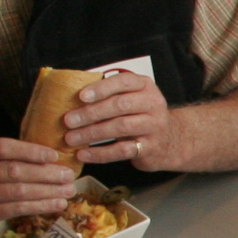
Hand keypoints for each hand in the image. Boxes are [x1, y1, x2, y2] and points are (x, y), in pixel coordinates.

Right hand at [0, 137, 76, 237]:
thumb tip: (44, 157)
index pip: (4, 147)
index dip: (32, 151)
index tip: (54, 155)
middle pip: (15, 169)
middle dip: (47, 173)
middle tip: (69, 174)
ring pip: (18, 190)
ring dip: (48, 190)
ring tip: (68, 190)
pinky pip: (16, 208)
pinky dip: (40, 206)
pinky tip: (56, 204)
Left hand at [62, 71, 182, 171]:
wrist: (169, 140)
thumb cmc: (140, 116)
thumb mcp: (131, 98)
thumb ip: (109, 94)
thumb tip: (69, 97)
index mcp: (145, 86)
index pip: (123, 82)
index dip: (101, 88)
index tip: (80, 96)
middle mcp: (153, 104)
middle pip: (120, 105)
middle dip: (91, 113)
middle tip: (68, 121)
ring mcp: (154, 126)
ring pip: (120, 127)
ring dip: (92, 133)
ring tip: (71, 138)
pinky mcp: (150, 147)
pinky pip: (122, 150)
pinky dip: (100, 153)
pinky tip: (84, 154)